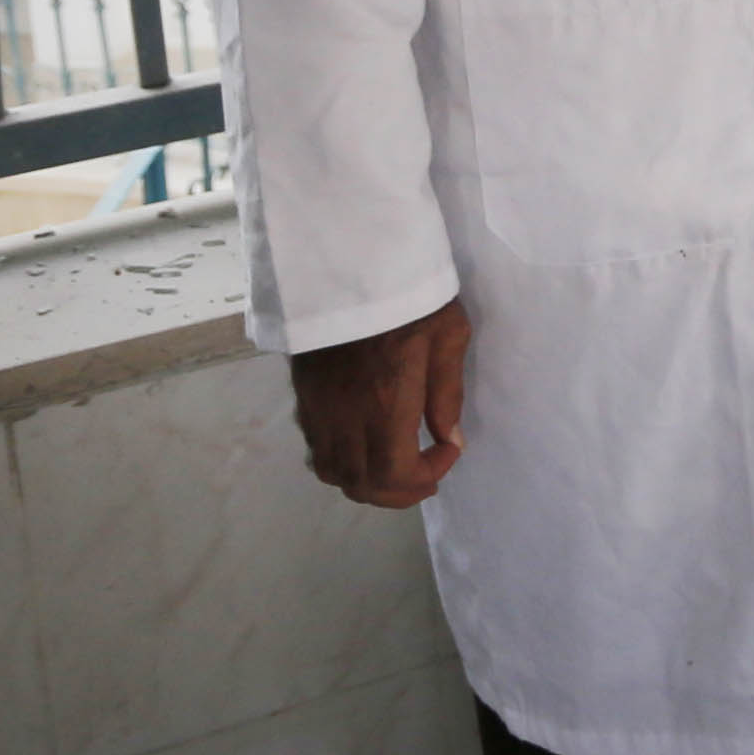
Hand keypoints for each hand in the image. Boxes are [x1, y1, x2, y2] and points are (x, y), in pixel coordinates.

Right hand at [289, 297, 468, 507]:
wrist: (348, 262)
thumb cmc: (408, 294)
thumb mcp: (448, 336)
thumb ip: (447, 393)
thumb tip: (450, 439)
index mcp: (385, 403)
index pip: (393, 474)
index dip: (423, 479)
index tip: (447, 453)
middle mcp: (344, 416)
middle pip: (360, 485)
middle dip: (397, 492)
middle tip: (427, 475)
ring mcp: (318, 410)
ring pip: (333, 473)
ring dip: (367, 481)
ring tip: (398, 465)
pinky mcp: (303, 398)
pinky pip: (317, 450)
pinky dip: (342, 462)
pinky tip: (365, 444)